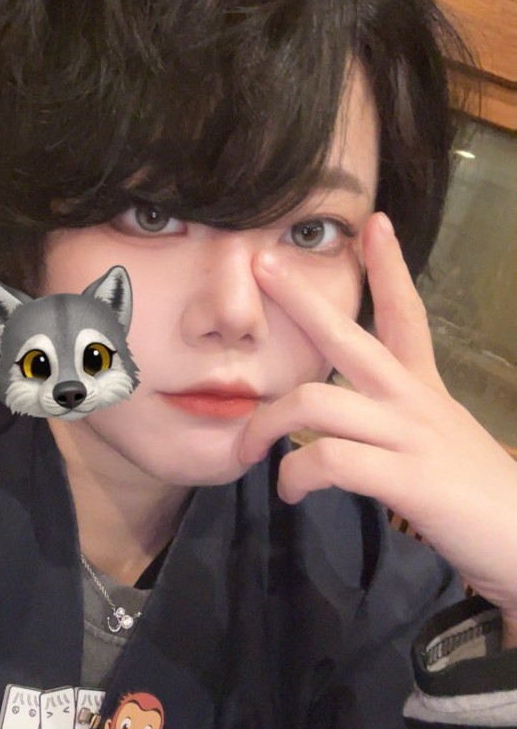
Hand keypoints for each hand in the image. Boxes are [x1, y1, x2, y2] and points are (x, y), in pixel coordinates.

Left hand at [239, 213, 516, 635]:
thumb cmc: (482, 504)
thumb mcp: (441, 447)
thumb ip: (400, 429)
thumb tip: (351, 434)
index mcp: (425, 391)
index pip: (408, 316)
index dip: (390, 269)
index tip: (374, 225)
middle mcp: (416, 402)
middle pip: (349, 338)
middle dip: (300, 301)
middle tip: (259, 267)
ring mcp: (411, 437)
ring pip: (317, 402)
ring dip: (266, 424)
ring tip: (247, 450)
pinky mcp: (408, 478)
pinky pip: (330, 459)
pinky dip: (296, 473)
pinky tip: (291, 489)